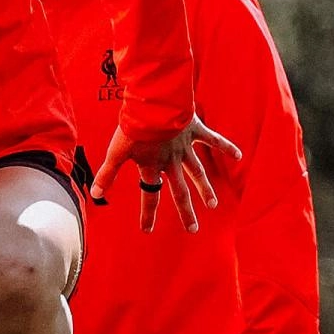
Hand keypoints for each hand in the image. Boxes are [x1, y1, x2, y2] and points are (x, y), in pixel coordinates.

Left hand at [90, 113, 241, 233]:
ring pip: (198, 172)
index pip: (150, 195)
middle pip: (179, 191)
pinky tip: (239, 155)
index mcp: (152, 166)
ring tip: (212, 205)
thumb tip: (94, 194)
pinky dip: (226, 147)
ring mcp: (185, 146)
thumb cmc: (133, 126)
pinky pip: (213, 140)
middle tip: (193, 229)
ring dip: (205, 189)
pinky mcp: (195, 130)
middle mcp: (171, 160)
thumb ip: (107, 173)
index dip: (148, 213)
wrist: (153, 103)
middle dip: (185, 211)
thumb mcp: (116, 151)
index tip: (147, 230)